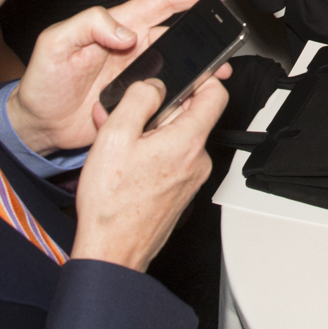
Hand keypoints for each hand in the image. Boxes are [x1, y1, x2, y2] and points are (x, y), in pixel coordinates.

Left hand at [5, 0, 233, 153]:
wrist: (38, 126)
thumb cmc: (41, 82)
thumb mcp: (54, 43)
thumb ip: (87, 25)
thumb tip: (126, 32)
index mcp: (117, 25)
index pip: (162, 2)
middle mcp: (133, 46)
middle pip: (180, 31)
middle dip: (208, 29)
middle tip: (230, 33)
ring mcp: (139, 73)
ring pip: (181, 62)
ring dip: (204, 64)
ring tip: (221, 69)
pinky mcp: (140, 99)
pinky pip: (170, 91)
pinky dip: (188, 91)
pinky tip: (198, 94)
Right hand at [68, 71, 226, 271]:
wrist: (112, 252)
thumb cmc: (111, 204)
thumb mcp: (115, 137)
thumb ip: (139, 100)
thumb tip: (154, 85)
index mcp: (188, 142)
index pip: (216, 93)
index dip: (199, 78)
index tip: (180, 76)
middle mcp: (198, 160)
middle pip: (190, 116)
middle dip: (159, 110)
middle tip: (128, 116)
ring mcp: (192, 179)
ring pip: (178, 139)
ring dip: (151, 134)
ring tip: (120, 145)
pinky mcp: (181, 193)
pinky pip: (172, 161)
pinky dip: (152, 155)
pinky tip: (126, 164)